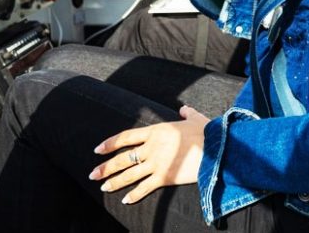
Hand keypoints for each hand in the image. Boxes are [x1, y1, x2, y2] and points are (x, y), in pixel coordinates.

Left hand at [89, 105, 209, 202]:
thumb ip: (186, 113)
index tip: (97, 149)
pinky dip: (134, 195)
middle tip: (92, 174)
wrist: (215, 148)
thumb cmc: (206, 132)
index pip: (126, 137)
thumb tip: (183, 109)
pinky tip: (125, 200)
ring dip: (115, 181)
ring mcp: (157, 163)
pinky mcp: (164, 178)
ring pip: (130, 174)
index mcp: (156, 131)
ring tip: (103, 187)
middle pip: (123, 158)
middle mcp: (152, 147)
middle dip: (106, 167)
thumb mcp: (195, 118)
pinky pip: (145, 188)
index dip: (110, 143)